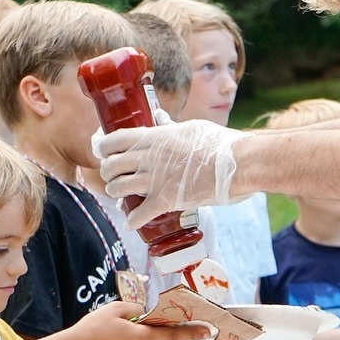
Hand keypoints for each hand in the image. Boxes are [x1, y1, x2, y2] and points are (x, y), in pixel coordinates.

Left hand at [97, 119, 244, 227]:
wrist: (237, 164)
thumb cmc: (219, 143)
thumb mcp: (191, 127)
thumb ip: (170, 126)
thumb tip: (159, 117)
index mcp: (154, 137)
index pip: (115, 139)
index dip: (103, 146)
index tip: (102, 151)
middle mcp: (149, 158)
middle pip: (112, 166)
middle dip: (108, 172)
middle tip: (113, 176)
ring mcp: (155, 180)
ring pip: (118, 188)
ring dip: (116, 194)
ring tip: (121, 197)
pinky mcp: (166, 201)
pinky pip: (138, 215)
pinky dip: (132, 220)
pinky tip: (131, 222)